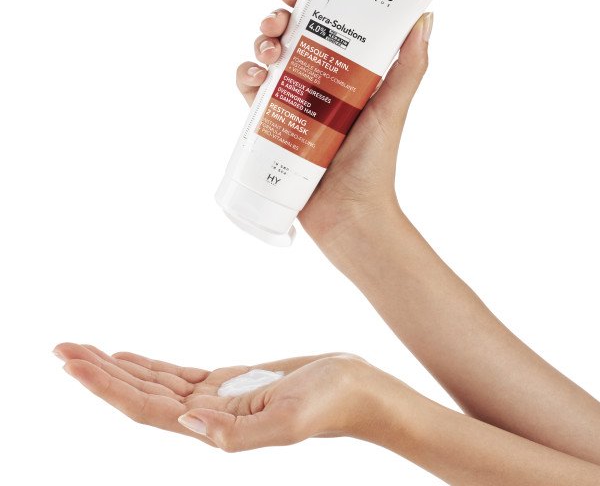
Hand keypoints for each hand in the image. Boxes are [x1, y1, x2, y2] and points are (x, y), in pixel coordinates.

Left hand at [54, 343, 373, 451]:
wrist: (354, 387)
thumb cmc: (331, 402)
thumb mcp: (291, 420)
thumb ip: (238, 433)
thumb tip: (187, 424)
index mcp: (216, 428)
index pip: (146, 408)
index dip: (107, 388)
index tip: (74, 364)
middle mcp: (207, 416)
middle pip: (140, 394)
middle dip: (99, 374)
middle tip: (61, 350)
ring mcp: (217, 399)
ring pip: (154, 383)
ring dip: (117, 368)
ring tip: (82, 352)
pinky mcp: (229, 382)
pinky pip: (177, 374)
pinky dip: (148, 366)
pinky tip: (129, 359)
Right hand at [238, 0, 432, 242]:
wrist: (347, 213)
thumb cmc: (373, 163)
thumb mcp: (393, 109)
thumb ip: (409, 67)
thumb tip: (425, 18)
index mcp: (347, 72)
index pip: (326, 25)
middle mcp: (319, 83)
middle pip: (291, 37)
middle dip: (278, 18)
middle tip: (277, 20)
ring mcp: (294, 104)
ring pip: (267, 60)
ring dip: (259, 44)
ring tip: (267, 51)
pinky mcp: (273, 125)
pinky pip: (251, 93)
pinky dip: (246, 77)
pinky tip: (254, 77)